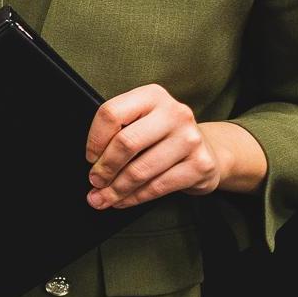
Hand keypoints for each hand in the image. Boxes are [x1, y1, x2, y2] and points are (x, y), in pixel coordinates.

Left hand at [85, 84, 255, 207]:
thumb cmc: (162, 136)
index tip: (90, 157)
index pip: (111, 113)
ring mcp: (190, 139)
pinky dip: (134, 198)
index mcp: (152, 96)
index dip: (95, 139)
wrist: (207, 150)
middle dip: (105, 168)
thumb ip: (119, 131)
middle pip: (126, 143)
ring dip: (116, 189)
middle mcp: (174, 113)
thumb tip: (92, 163)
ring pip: (140, 170)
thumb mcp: (141, 121)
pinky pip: (158, 187)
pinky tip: (123, 201)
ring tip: (103, 198)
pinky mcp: (200, 165)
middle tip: (95, 181)